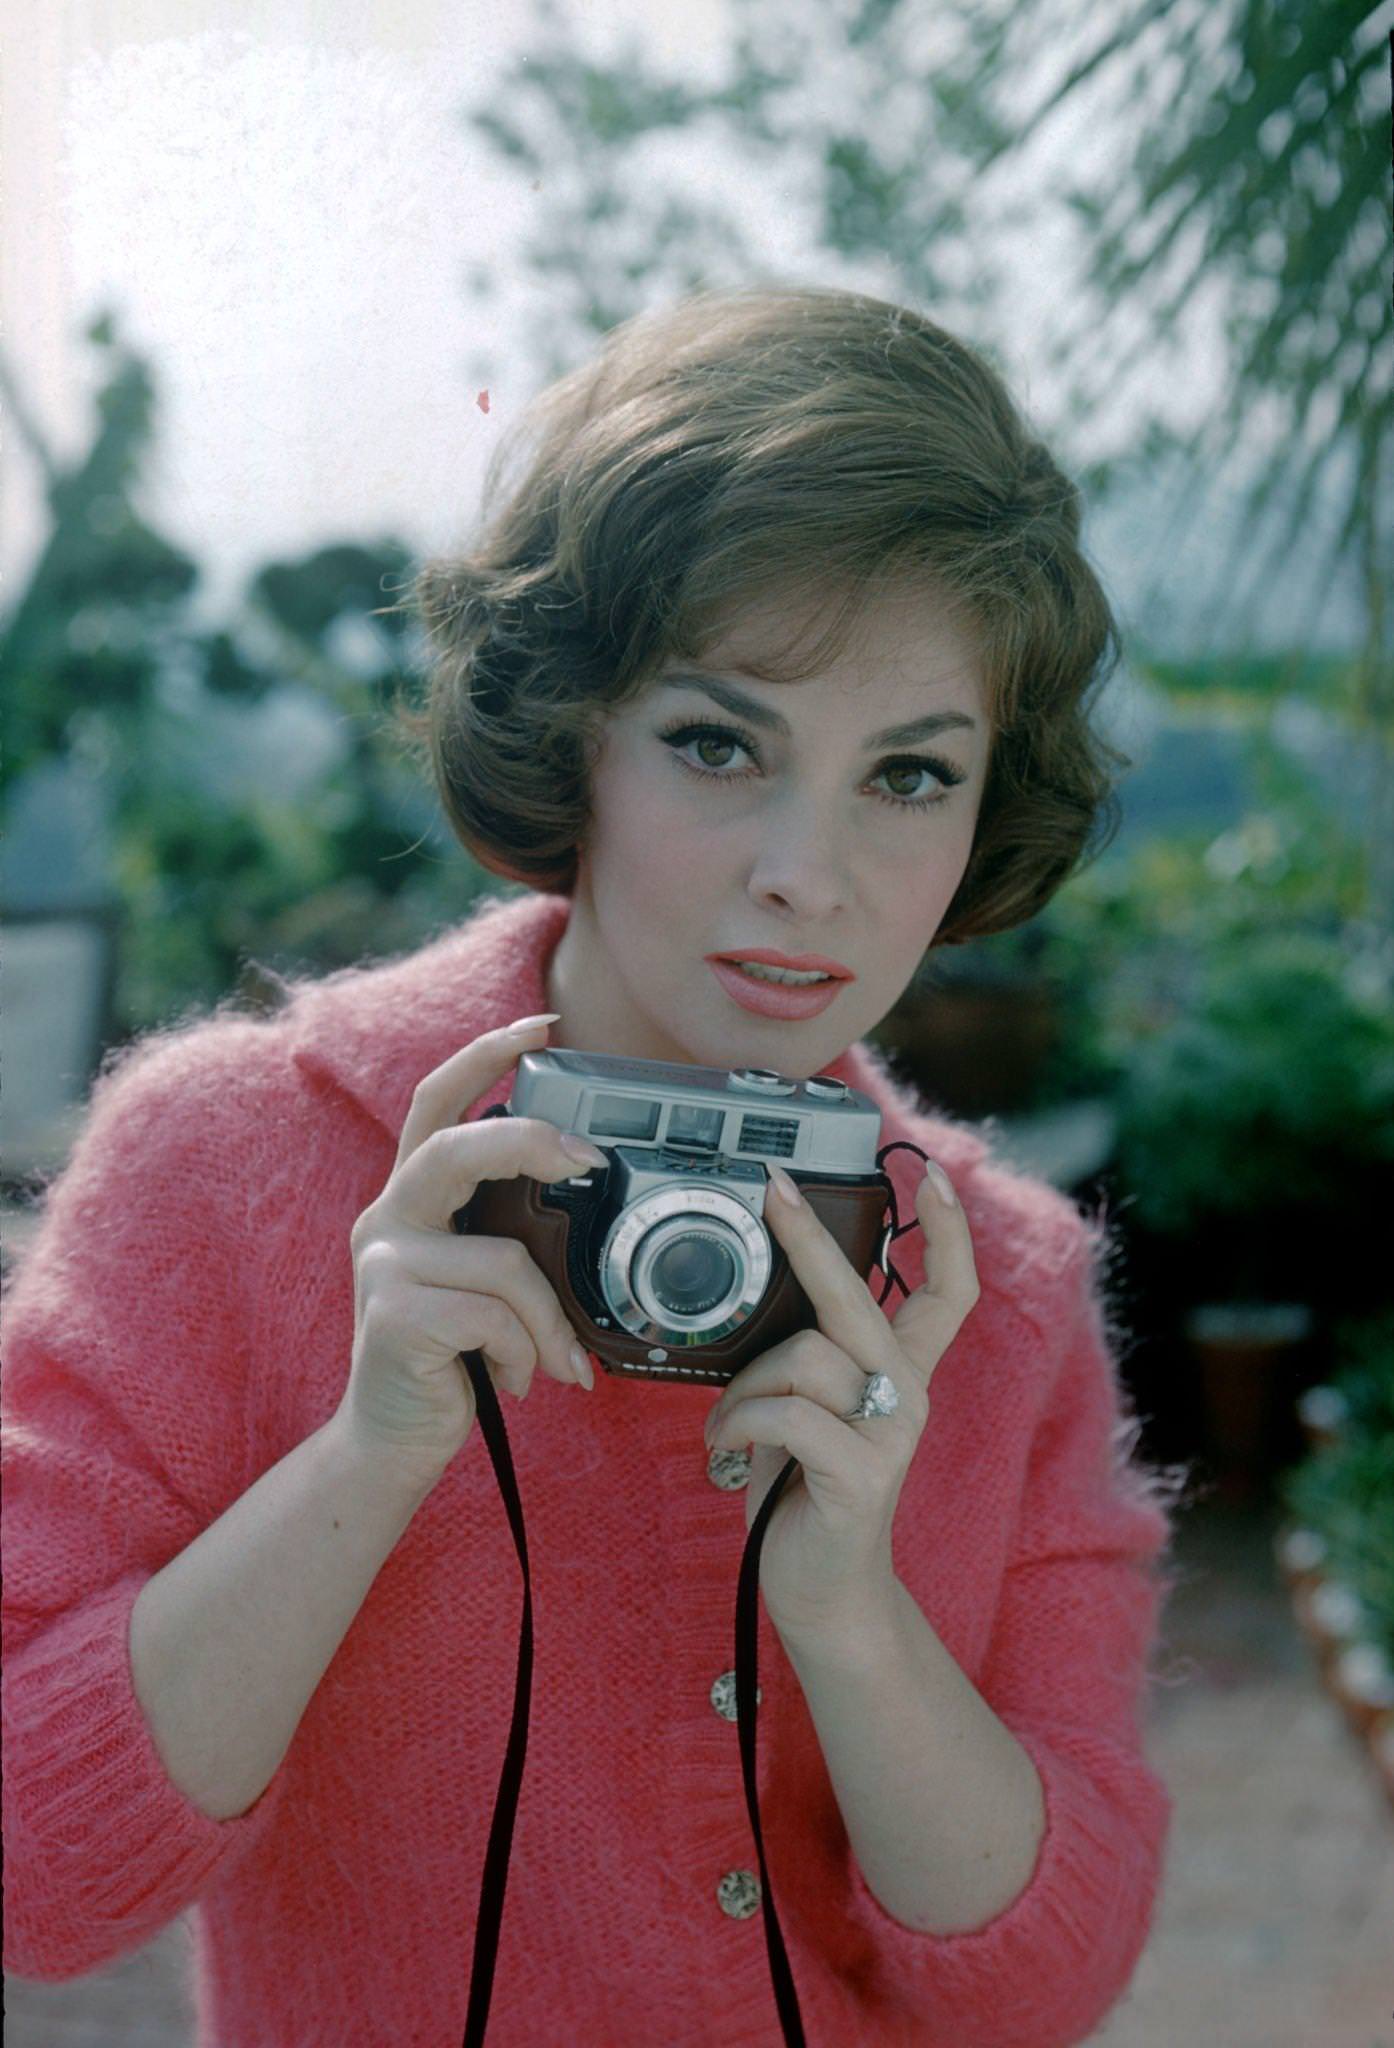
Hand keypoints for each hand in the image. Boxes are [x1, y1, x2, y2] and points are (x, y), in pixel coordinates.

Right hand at [338, 1016, 601, 1483]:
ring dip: (549, 1321)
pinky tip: (518, 1380)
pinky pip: (495, 1316)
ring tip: (556, 1362)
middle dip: (529, 1144)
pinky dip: (525, 1352)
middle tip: (589, 1160)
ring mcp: (384, 1264)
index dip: (484, 1056)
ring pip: (504, 1260)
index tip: (541, 1025)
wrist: (395, 1441)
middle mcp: (386, 1217)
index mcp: (412, 1198)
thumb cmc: (454, 1355)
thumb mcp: (478, 1279)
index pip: (437, 1102)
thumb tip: (586, 1192)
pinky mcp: (392, 1314)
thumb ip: (504, 1230)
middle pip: (456, 1150)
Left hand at [702, 1159, 979, 1642]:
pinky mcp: (862, 1475)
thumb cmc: (802, 1489)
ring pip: (803, 1357)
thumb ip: (807, 1357)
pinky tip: (725, 1450)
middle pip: (862, 1298)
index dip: (946, 1229)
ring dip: (743, 1387)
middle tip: (773, 1188)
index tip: (925, 1169)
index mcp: (899, 1370)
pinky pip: (786, 1415)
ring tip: (726, 1425)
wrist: (820, 1590)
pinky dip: (740, 1425)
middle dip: (812, 1238)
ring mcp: (891, 1434)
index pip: (947, 1290)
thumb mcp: (808, 1408)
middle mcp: (907, 1393)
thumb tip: (759, 1298)